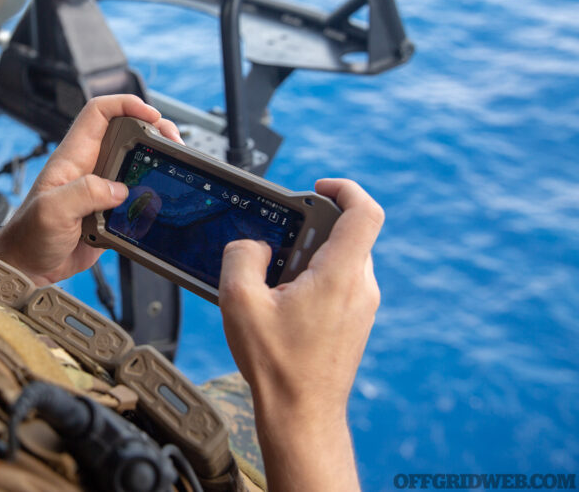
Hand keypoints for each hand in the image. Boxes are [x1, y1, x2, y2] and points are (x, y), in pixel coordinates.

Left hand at [0, 95, 182, 285]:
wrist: (29, 266)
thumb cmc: (29, 236)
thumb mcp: (52, 211)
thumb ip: (84, 193)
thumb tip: (119, 189)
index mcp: (73, 157)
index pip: (98, 113)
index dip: (126, 104)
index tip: (151, 115)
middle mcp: (88, 167)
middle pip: (126, 132)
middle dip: (153, 130)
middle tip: (172, 142)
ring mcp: (100, 188)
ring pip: (135, 162)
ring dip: (155, 161)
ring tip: (173, 165)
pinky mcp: (109, 210)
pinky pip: (135, 194)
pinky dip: (151, 193)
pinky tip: (161, 200)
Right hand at [218, 178, 382, 491]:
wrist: (302, 415)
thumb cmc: (277, 366)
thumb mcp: (239, 301)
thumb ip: (242, 256)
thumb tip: (255, 244)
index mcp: (339, 275)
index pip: (365, 212)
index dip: (345, 188)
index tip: (318, 187)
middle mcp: (361, 287)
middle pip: (347, 234)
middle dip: (311, 230)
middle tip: (278, 247)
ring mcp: (363, 306)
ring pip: (342, 259)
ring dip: (310, 257)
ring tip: (276, 284)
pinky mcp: (356, 321)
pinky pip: (340, 283)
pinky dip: (315, 279)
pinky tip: (284, 305)